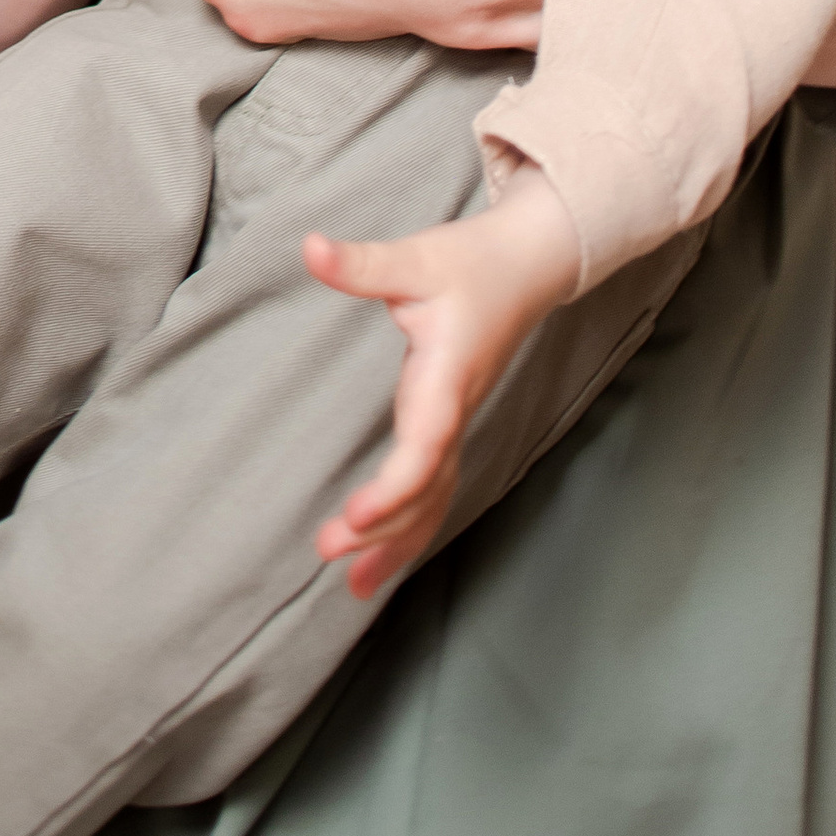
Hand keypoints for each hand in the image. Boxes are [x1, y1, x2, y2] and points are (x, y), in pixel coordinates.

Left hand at [304, 169, 580, 597]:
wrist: (526, 267)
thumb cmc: (470, 263)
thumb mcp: (415, 257)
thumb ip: (362, 263)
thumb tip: (310, 246)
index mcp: (447, 378)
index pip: (425, 446)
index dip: (395, 487)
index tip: (356, 516)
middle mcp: (454, 411)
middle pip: (428, 489)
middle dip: (385, 529)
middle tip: (329, 554)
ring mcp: (455, 423)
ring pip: (435, 499)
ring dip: (398, 543)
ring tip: (354, 589)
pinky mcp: (449, 424)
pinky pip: (434, 489)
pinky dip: (410, 526)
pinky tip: (379, 558)